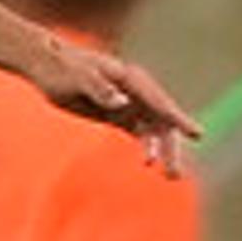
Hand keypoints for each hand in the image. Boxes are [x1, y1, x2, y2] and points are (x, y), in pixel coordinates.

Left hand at [12, 29, 202, 173]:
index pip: (159, 102)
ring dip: (162, 150)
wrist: (45, 64)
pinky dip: (147, 146)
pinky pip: (139, 132)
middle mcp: (136, 91)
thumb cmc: (60, 67)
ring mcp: (129, 102)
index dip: (178, 119)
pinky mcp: (118, 114)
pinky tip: (149, 161)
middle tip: (175, 173)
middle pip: (162, 121)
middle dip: (171, 146)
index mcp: (130, 79)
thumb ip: (100, 89)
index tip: (196, 135)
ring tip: (172, 176)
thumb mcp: (77, 78)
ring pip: (154, 129)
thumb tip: (123, 104)